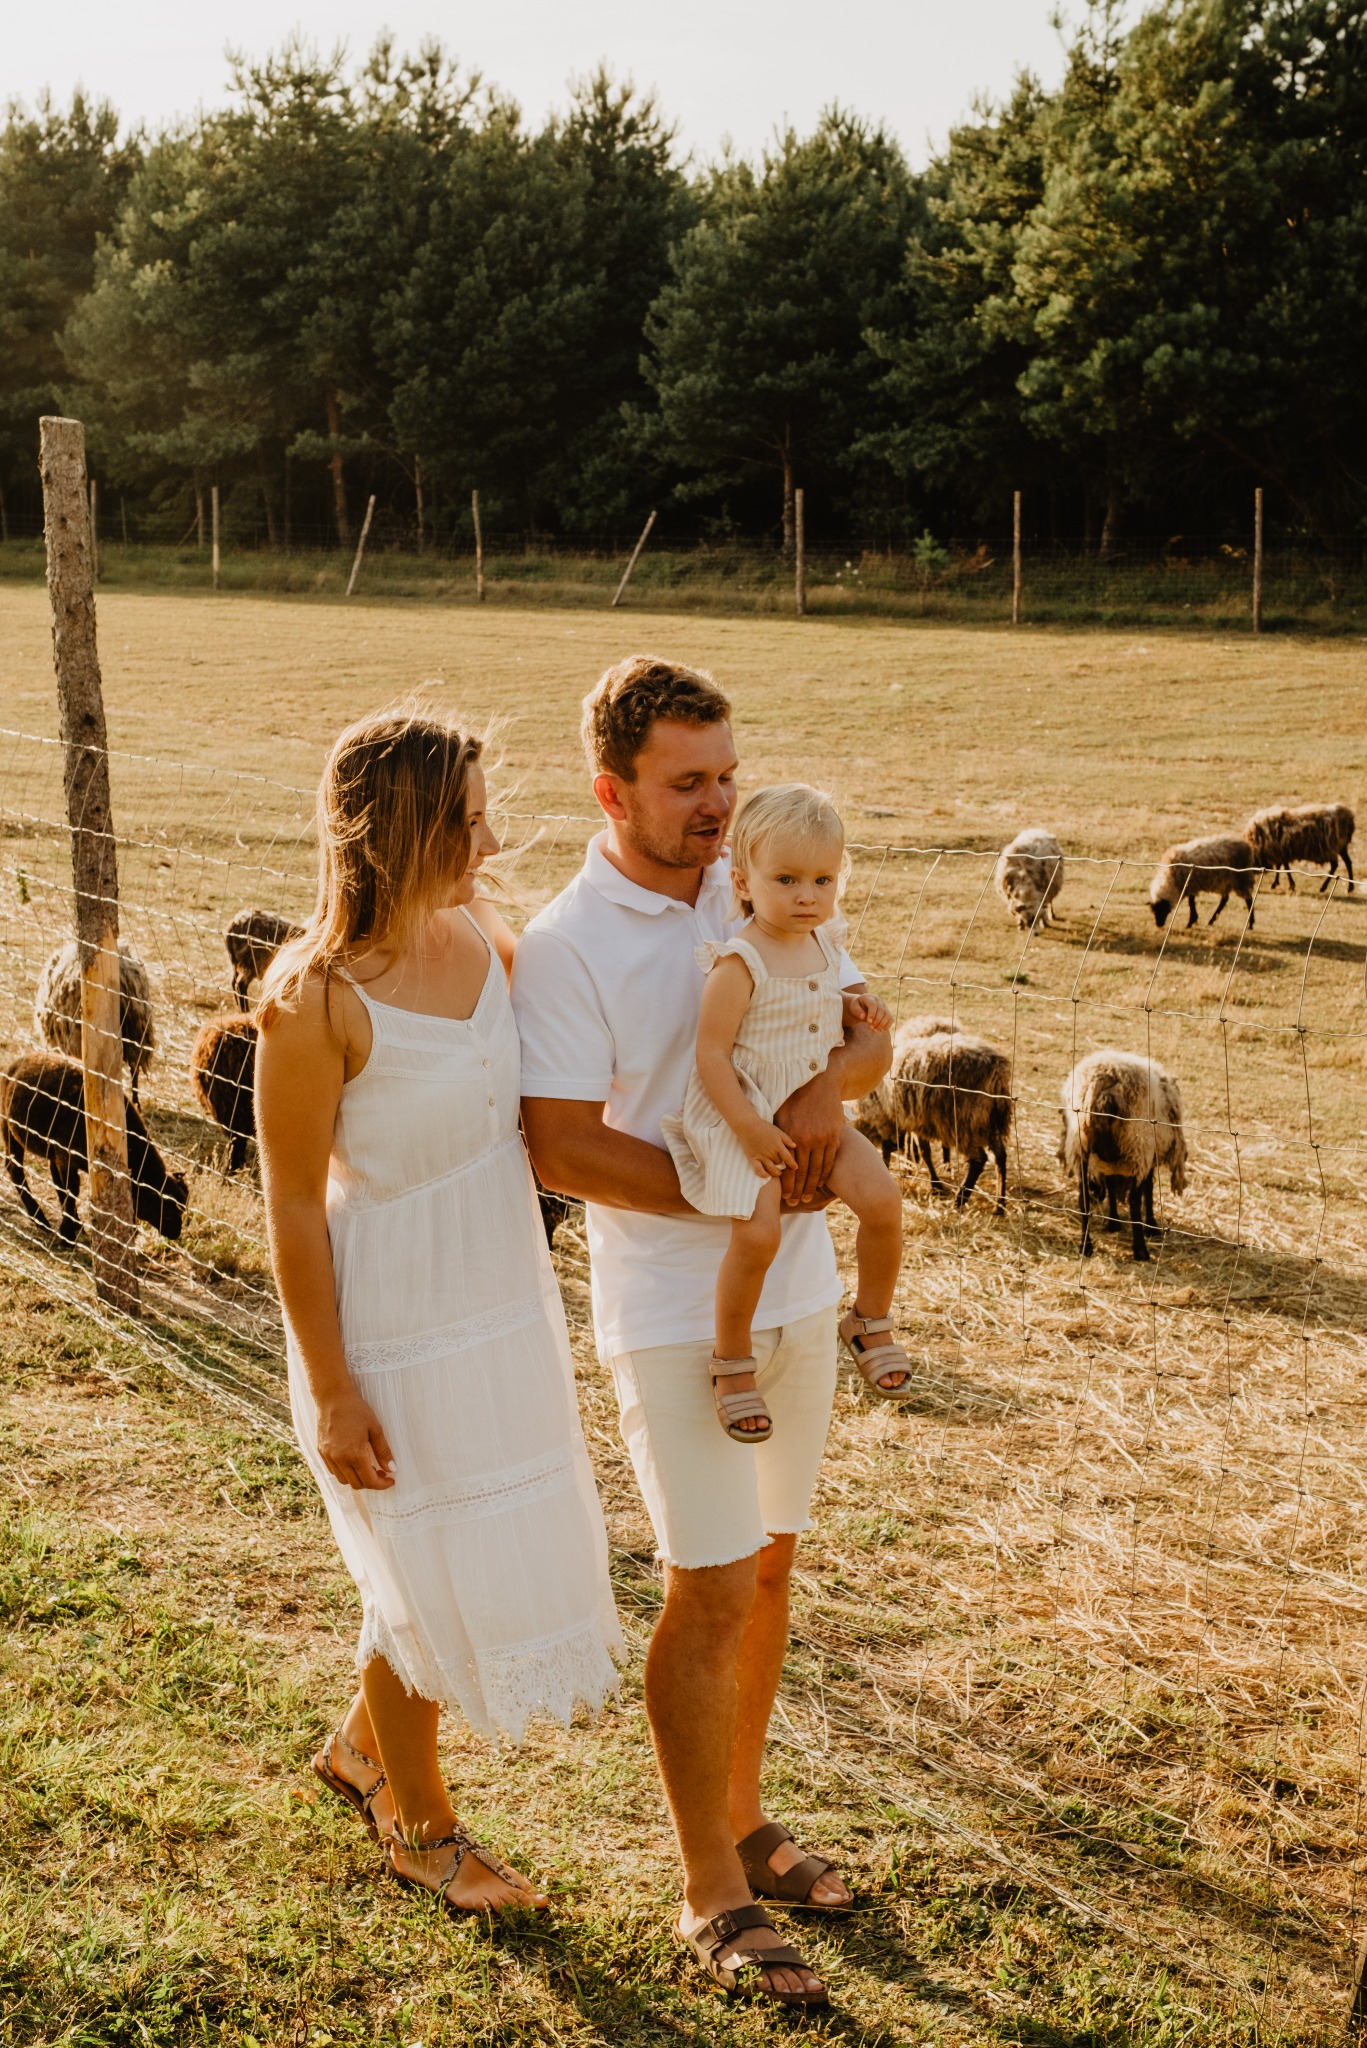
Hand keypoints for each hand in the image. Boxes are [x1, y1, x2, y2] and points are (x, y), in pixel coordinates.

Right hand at [316, 1386, 395, 1489]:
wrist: (332, 1397)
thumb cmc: (356, 1410)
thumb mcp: (375, 1428)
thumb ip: (383, 1451)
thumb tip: (392, 1469)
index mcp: (354, 1454)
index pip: (369, 1481)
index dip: (381, 1485)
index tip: (390, 1480)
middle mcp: (339, 1459)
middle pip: (356, 1484)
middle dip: (371, 1483)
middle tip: (382, 1473)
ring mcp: (328, 1456)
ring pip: (343, 1480)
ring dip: (357, 1479)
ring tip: (368, 1468)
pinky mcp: (321, 1452)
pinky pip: (333, 1471)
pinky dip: (345, 1473)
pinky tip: (353, 1462)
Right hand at [743, 1118, 798, 1180]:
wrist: (747, 1126)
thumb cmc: (763, 1127)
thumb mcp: (777, 1131)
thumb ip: (787, 1139)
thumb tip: (794, 1146)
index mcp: (778, 1145)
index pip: (788, 1158)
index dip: (793, 1164)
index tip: (795, 1168)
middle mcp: (770, 1152)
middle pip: (779, 1163)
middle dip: (782, 1165)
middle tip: (783, 1166)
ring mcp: (761, 1156)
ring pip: (771, 1169)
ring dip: (776, 1172)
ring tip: (778, 1173)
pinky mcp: (753, 1158)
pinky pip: (758, 1170)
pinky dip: (763, 1175)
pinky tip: (767, 1175)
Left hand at [774, 1070, 845, 1205]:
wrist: (820, 1082)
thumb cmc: (794, 1098)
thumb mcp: (780, 1114)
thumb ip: (776, 1135)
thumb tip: (766, 1153)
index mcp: (791, 1136)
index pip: (788, 1167)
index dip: (787, 1184)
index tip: (785, 1196)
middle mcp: (807, 1139)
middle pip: (803, 1173)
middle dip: (798, 1190)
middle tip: (795, 1202)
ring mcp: (822, 1138)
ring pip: (817, 1169)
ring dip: (812, 1187)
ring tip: (807, 1198)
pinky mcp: (834, 1136)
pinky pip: (830, 1160)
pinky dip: (826, 1174)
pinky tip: (821, 1183)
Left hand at [843, 990, 891, 1032]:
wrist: (862, 1006)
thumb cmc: (857, 1006)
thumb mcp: (854, 1007)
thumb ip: (857, 1011)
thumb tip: (863, 1016)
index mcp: (869, 997)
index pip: (873, 1005)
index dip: (872, 1014)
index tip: (868, 1022)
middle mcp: (879, 1000)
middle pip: (881, 1010)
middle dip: (877, 1021)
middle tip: (870, 1027)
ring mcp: (884, 1006)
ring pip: (888, 1015)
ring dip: (882, 1024)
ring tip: (874, 1030)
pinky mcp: (887, 1012)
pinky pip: (891, 1019)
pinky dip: (886, 1026)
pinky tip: (880, 1030)